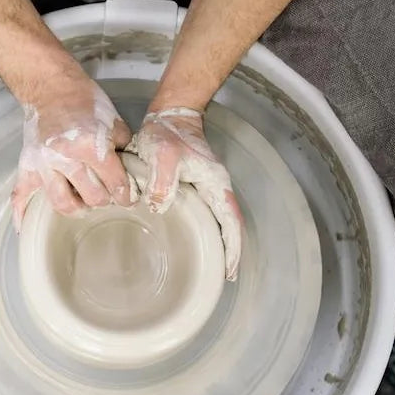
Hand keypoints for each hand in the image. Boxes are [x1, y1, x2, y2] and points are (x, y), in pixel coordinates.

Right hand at [10, 73, 134, 230]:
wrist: (51, 87)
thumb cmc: (84, 101)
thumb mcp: (113, 120)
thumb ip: (122, 148)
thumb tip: (130, 173)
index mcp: (90, 146)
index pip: (115, 183)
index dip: (126, 195)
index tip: (128, 199)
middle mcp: (65, 158)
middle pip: (92, 197)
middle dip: (104, 200)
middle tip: (108, 198)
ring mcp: (43, 165)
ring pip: (62, 203)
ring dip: (77, 209)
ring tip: (83, 205)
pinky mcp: (27, 166)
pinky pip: (20, 195)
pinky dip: (22, 214)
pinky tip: (26, 228)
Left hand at [132, 107, 242, 280]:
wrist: (168, 116)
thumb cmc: (167, 133)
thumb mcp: (162, 155)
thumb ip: (162, 182)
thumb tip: (161, 207)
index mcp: (215, 183)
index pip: (231, 220)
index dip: (233, 246)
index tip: (230, 269)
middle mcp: (215, 188)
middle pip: (229, 226)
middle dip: (229, 252)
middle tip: (224, 278)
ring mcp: (205, 189)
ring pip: (217, 222)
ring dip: (218, 244)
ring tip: (213, 269)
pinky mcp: (193, 188)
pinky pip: (203, 215)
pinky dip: (204, 232)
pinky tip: (194, 244)